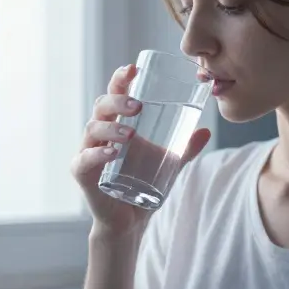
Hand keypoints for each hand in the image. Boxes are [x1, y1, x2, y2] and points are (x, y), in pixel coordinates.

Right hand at [71, 63, 210, 236]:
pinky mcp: (83, 174)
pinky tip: (113, 153)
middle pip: (101, 107)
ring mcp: (88, 152)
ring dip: (111, 128)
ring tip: (130, 133)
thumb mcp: (170, 164)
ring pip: (92, 130)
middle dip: (117, 101)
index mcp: (118, 124)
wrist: (131, 220)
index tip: (132, 69)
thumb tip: (205, 131)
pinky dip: (98, 155)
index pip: (115, 95)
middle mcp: (100, 134)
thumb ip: (185, 149)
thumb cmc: (144, 183)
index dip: (120, 80)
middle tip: (136, 105)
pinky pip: (85, 160)